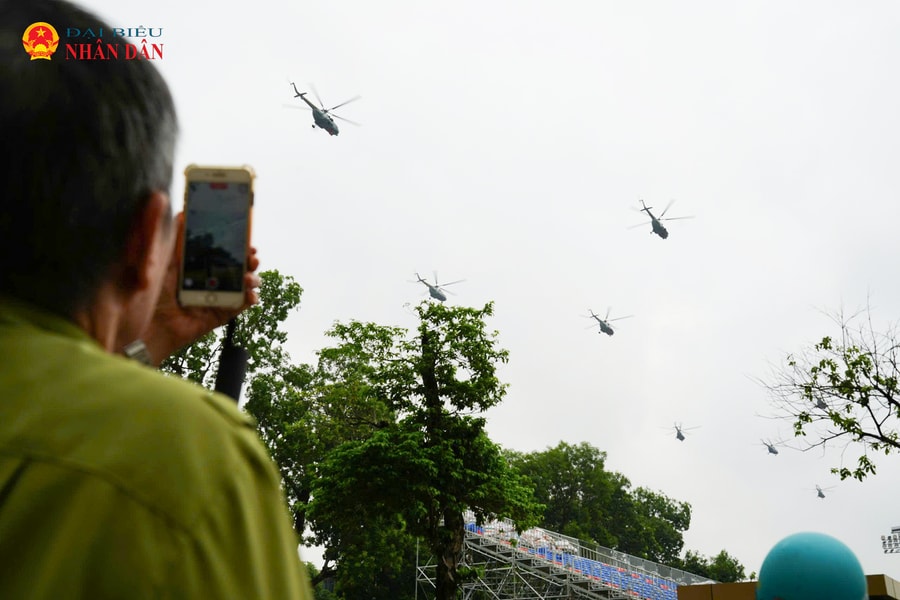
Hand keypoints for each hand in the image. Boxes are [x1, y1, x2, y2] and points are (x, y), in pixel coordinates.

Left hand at [141, 212, 260, 364]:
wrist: (144, 325)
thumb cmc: (147, 292)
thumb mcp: (159, 260)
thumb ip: (170, 239)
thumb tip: (180, 213)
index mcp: (195, 265)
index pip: (220, 251)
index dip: (236, 244)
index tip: (246, 238)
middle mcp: (207, 280)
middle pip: (236, 267)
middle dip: (249, 260)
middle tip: (252, 256)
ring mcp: (214, 298)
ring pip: (241, 286)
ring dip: (251, 279)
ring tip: (249, 277)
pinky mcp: (216, 315)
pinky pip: (237, 307)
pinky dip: (248, 301)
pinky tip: (251, 296)